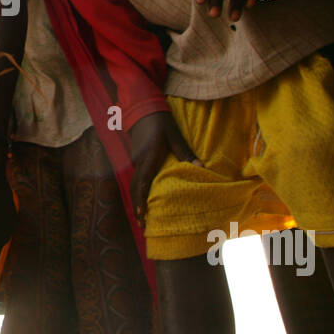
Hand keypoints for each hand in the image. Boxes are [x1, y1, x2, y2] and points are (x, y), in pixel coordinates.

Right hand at [127, 111, 197, 226]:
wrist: (144, 109)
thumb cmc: (161, 123)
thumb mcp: (176, 136)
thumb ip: (186, 153)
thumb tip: (200, 168)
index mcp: (149, 157)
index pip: (142, 182)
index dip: (141, 200)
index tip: (142, 214)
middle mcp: (139, 161)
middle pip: (134, 188)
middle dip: (137, 206)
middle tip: (142, 224)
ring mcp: (136, 161)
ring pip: (133, 184)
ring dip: (136, 201)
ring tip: (141, 217)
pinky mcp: (136, 159)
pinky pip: (135, 179)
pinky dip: (137, 192)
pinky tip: (143, 199)